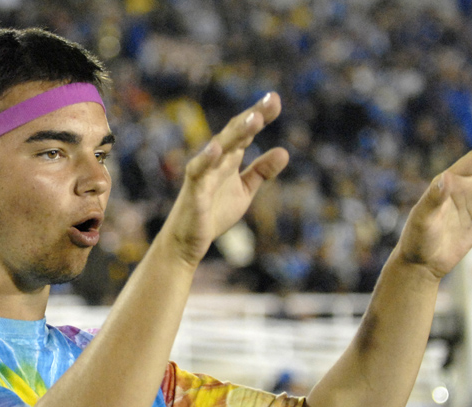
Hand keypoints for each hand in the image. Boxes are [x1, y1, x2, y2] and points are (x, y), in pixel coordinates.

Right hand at [161, 92, 289, 266]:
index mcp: (229, 159)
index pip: (246, 132)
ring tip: (255, 119)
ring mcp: (203, 173)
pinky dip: (206, 159)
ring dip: (237, 133)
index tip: (275, 99)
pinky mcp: (193, 190)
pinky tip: (216, 147)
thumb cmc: (213, 213)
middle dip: (253, 116)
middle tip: (272, 99)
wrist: (187, 241)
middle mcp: (216, 160)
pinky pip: (198, 171)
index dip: (261, 115)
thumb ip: (261, 171)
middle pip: (235, 132)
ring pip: (220, 147)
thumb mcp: (244, 191)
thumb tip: (285, 151)